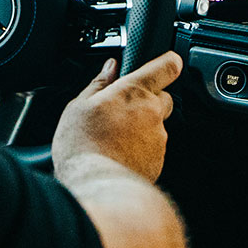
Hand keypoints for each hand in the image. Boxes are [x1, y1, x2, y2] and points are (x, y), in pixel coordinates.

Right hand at [53, 52, 182, 183]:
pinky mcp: (158, 162)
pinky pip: (153, 149)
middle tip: (122, 110)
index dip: (169, 62)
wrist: (96, 185)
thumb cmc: (83, 144)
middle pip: (163, 99)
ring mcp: (158, 139)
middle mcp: (153, 113)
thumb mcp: (78, 106)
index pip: (166, 67)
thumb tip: (110, 68)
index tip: (169, 62)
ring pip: (157, 126)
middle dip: (148, 101)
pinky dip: (141, 150)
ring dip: (142, 128)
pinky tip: (119, 155)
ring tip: (114, 139)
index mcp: (135, 92)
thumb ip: (99, 84)